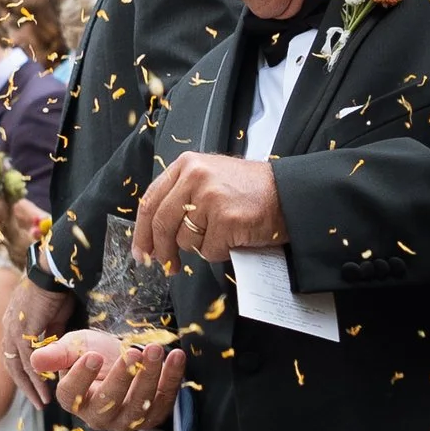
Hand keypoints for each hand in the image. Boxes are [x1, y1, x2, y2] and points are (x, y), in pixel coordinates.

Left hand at [4, 272, 74, 398]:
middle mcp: (8, 329)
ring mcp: (14, 330)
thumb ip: (49, 335)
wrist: (52, 273)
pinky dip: (38, 375)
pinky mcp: (24, 330)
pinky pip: (30, 359)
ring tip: (44, 402)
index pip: (13, 357)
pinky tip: (47, 387)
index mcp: (12, 325)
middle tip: (38, 404)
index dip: (23, 375)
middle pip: (12, 366)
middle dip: (25, 387)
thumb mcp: (52, 318)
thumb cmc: (54, 291)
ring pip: (20, 366)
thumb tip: (53, 350)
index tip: (35, 390)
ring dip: (32, 386)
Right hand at [32, 327, 186, 430]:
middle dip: (122, 378)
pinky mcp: (152, 415)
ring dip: (150, 377)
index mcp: (73, 400)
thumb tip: (35, 360)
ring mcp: (127, 419)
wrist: (121, 358)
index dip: (81, 376)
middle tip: (133, 353)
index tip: (93, 356)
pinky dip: (172, 378)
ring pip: (139, 405)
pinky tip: (175, 356)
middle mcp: (98, 417)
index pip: (72, 394)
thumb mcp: (74, 347)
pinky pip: (165, 401)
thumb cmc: (95, 354)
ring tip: (155, 350)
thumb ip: (57, 353)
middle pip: (108, 403)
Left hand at [135, 149, 284, 269]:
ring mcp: (210, 198)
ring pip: (186, 241)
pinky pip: (209, 251)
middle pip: (162, 224)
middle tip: (167, 265)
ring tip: (223, 232)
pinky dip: (221, 251)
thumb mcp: (209, 179)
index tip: (140, 251)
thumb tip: (154, 235)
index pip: (150, 201)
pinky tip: (235, 237)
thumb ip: (181, 197)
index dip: (142, 231)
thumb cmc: (249, 191)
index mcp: (186, 165)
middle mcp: (194, 177)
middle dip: (162, 250)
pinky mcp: (226, 219)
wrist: (288, 193)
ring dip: (202, 246)